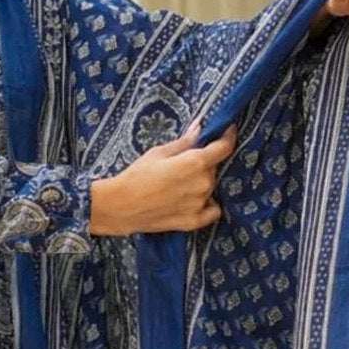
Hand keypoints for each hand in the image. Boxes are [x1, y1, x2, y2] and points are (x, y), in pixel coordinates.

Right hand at [89, 121, 237, 235]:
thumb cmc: (137, 175)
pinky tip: (193, 201)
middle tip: (182, 164)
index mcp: (196, 163)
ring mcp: (200, 204)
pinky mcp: (194, 221)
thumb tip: (200, 128)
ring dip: (201, 182)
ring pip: (210, 187)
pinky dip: (207, 204)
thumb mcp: (159, 152)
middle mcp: (204, 184)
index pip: (224, 147)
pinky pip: (212, 210)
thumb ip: (185, 142)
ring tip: (178, 184)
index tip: (227, 130)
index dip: (228, 136)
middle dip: (203, 162)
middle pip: (213, 168)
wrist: (120, 206)